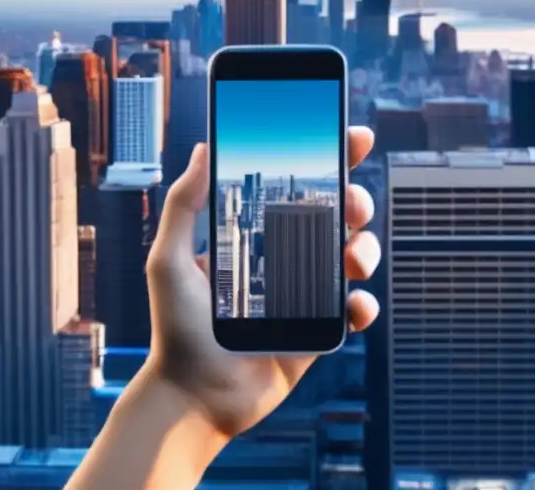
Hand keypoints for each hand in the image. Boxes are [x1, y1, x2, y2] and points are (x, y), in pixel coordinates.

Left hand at [145, 126, 380, 438]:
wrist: (194, 397)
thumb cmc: (175, 330)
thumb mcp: (169, 259)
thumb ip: (184, 204)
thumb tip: (203, 148)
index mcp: (255, 237)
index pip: (296, 189)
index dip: (328, 161)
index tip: (350, 138)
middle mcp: (284, 260)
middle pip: (334, 217)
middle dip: (354, 200)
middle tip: (351, 202)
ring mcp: (305, 296)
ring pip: (354, 257)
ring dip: (365, 249)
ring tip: (354, 257)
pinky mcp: (319, 333)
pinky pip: (354, 311)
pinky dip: (364, 304)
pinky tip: (354, 304)